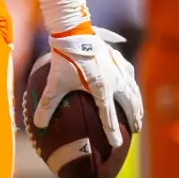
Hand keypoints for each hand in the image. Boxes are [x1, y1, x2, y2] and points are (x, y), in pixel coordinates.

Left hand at [34, 27, 143, 148]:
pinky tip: (133, 87)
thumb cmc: (65, 59)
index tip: (117, 145)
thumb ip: (47, 105)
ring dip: (137, 103)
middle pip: (128, 103)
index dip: (113, 132)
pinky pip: (129, 75)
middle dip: (133, 118)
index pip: (109, 116)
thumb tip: (38, 124)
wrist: (74, 32)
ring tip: (140, 115)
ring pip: (133, 90)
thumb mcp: (55, 83)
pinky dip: (133, 85)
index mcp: (101, 89)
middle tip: (136, 130)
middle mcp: (114, 80)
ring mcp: (118, 69)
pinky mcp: (117, 59)